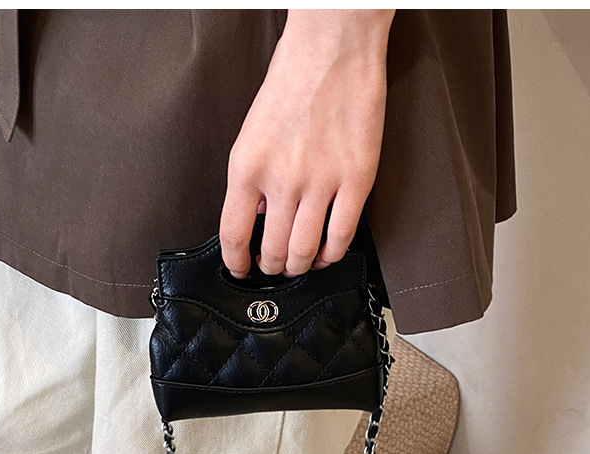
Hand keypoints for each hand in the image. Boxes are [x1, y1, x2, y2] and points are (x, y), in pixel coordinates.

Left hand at [219, 10, 394, 278]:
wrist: (334, 48)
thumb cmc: (292, 82)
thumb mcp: (252, 132)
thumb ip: (252, 179)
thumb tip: (259, 218)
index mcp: (247, 168)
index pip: (233, 235)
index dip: (237, 262)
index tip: (242, 269)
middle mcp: (281, 181)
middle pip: (273, 250)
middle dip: (272, 266)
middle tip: (276, 266)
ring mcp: (321, 183)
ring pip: (306, 251)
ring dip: (301, 266)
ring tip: (301, 265)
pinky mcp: (357, 180)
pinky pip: (342, 236)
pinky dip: (332, 254)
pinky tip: (327, 254)